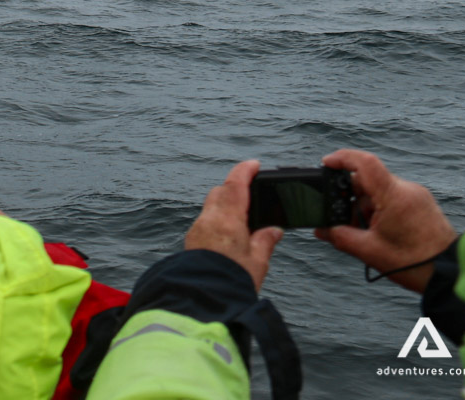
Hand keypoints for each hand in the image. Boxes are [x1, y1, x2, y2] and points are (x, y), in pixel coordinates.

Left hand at [184, 160, 282, 291]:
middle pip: (219, 193)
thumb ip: (265, 241)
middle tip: (251, 194)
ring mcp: (197, 230)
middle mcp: (208, 220)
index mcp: (227, 220)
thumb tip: (273, 230)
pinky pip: (205, 222)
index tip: (254, 165)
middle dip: (234, 189)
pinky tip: (229, 235)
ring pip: (211, 208)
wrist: (203, 300)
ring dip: (225, 206)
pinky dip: (217, 221)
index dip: (244, 171)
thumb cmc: (232, 281)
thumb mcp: (258, 262)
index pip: (234, 185)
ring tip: (243, 218)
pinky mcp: (191, 242)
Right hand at [314, 149, 455, 291]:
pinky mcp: (421, 203)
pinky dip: (378, 209)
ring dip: (365, 206)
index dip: (342, 158)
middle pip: (368, 180)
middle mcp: (407, 189)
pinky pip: (392, 197)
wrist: (450, 274)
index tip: (326, 164)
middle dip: (350, 197)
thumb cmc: (414, 263)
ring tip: (364, 232)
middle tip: (344, 220)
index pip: (365, 163)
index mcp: (394, 196)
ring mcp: (416, 196)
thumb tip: (321, 230)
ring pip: (379, 190)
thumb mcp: (369, 251)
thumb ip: (339, 236)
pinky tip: (376, 231)